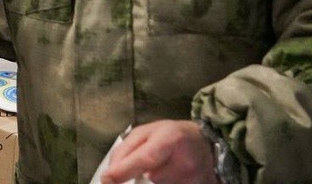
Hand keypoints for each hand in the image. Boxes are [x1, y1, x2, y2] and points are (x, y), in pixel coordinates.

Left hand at [102, 120, 216, 183]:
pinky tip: (171, 174)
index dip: (124, 171)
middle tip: (153, 161)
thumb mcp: (145, 132)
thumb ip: (126, 149)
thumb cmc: (171, 134)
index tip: (106, 179)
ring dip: (156, 180)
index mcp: (171, 138)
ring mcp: (195, 179)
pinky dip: (166, 183)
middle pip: (152, 178)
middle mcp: (186, 161)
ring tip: (165, 166)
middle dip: (144, 174)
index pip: (145, 158)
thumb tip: (111, 173)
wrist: (204, 143)